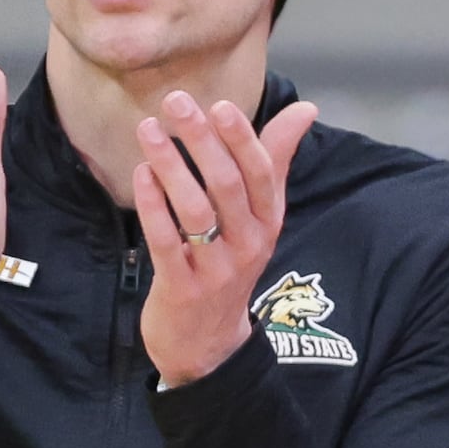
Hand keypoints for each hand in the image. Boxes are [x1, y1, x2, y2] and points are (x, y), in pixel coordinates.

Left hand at [132, 91, 318, 386]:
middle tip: (175, 102)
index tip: (220, 104)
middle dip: (201, 140)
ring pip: (196, 210)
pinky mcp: (182, 288)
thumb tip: (306, 108)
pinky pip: (167, 241)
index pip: (262, 174)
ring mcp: (216, 269)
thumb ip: (276, 160)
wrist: (208, 345)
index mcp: (267, 223)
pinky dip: (153, 205)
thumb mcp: (260, 218)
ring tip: (148, 130)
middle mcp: (247, 245)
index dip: (242, 138)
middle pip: (227, 185)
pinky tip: (141, 174)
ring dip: (171, 166)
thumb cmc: (230, 265)